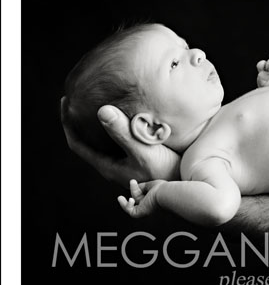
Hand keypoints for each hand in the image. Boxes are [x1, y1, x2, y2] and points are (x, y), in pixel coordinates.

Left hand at [61, 97, 180, 187]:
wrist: (186, 186)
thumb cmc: (166, 173)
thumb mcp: (144, 152)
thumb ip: (123, 133)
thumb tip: (101, 111)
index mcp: (108, 166)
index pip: (77, 144)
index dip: (67, 122)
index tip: (66, 100)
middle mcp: (114, 166)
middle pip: (87, 143)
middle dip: (79, 121)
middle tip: (78, 98)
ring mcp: (125, 164)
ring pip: (104, 142)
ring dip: (98, 125)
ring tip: (99, 103)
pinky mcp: (138, 160)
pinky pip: (118, 142)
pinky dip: (114, 127)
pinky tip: (125, 116)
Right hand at [117, 179, 165, 217]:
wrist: (166, 194)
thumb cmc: (163, 189)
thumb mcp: (151, 184)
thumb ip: (143, 185)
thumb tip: (135, 185)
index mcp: (155, 199)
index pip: (143, 195)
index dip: (137, 188)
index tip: (133, 181)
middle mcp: (151, 206)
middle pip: (138, 200)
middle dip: (134, 190)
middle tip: (132, 182)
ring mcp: (146, 209)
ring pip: (132, 207)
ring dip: (125, 203)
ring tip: (119, 198)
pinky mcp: (142, 212)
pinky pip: (131, 211)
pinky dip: (126, 206)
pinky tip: (129, 199)